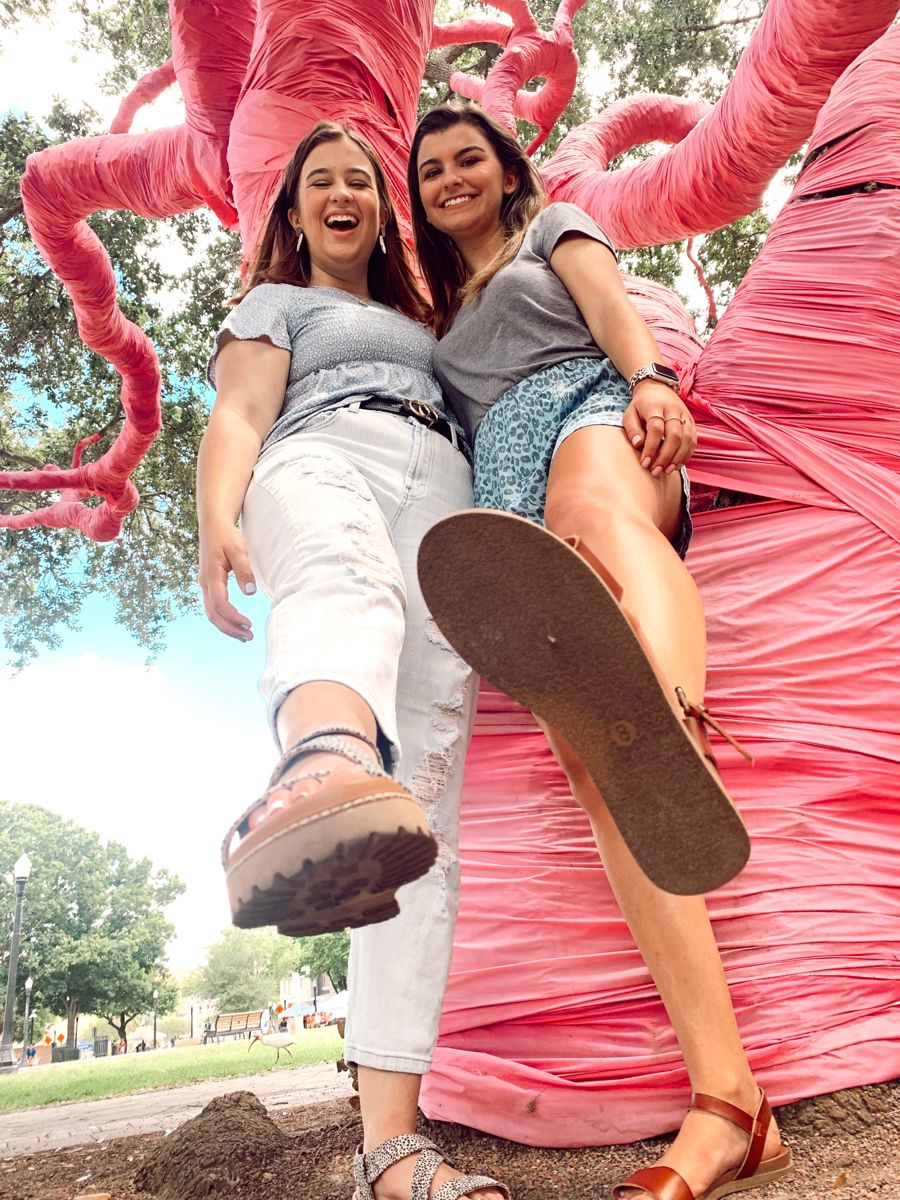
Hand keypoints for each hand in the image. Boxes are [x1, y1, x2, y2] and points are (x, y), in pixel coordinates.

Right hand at [199, 522, 256, 640]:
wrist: (213, 526)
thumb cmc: (227, 536)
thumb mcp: (239, 550)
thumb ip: (244, 571)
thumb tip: (250, 593)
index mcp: (211, 576)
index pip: (219, 603)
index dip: (233, 617)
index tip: (249, 624)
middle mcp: (205, 584)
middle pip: (213, 614)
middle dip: (230, 628)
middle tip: (249, 637)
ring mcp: (205, 586)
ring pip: (212, 613)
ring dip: (227, 627)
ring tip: (245, 636)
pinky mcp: (209, 586)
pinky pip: (213, 608)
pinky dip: (223, 620)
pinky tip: (236, 625)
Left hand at [623, 382, 696, 476]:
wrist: (658, 388)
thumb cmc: (641, 405)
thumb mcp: (629, 413)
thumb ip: (632, 429)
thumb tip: (638, 444)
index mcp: (655, 406)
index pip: (656, 428)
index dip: (651, 447)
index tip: (645, 463)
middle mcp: (673, 410)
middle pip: (674, 435)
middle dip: (665, 456)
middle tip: (656, 471)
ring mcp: (684, 415)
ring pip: (687, 438)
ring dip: (677, 458)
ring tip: (667, 471)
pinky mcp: (691, 421)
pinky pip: (693, 440)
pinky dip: (686, 454)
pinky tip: (677, 465)